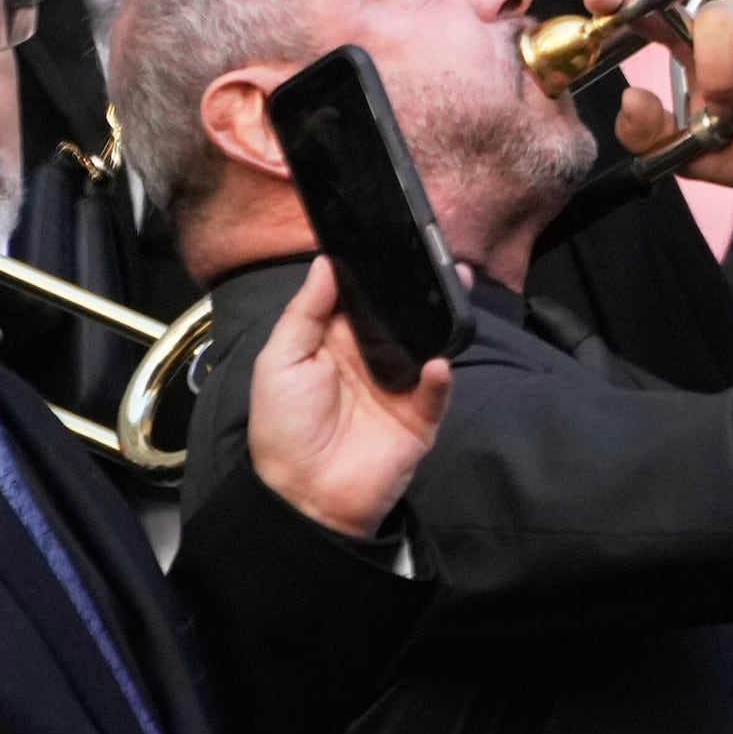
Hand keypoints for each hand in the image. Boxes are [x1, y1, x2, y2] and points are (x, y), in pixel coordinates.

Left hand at [246, 256, 453, 537]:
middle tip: (436, 256)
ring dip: (440, 320)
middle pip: (399, 316)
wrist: (304, 496)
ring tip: (454, 289)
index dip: (372, 272)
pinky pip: (436, 392)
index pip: (360, 299)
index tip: (390, 237)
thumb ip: (305, 312)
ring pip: (426, 345)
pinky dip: (440, 377)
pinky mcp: (419, 418)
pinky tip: (437, 363)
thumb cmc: (283, 428)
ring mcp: (398, 388)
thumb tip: (326, 262)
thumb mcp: (279, 362)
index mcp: (334, 343)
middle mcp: (370, 359)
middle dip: (417, 289)